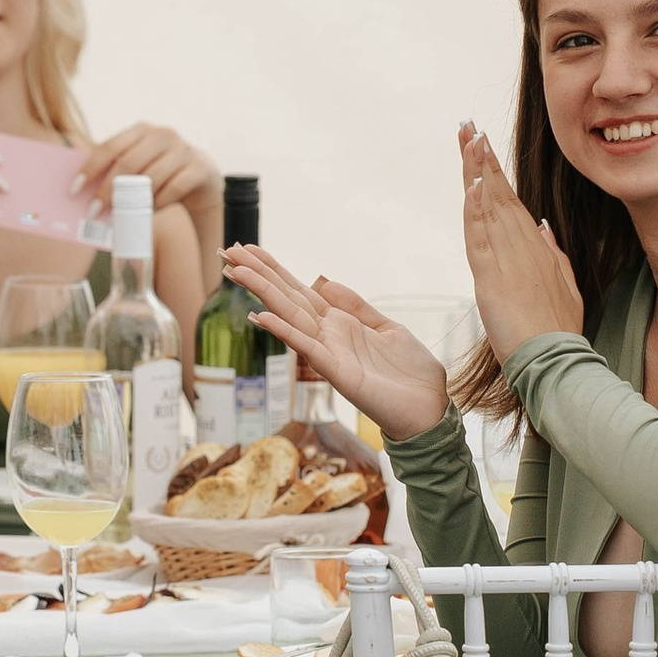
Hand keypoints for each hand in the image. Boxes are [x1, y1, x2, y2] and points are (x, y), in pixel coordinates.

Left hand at [79, 122, 218, 221]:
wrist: (201, 179)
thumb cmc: (160, 175)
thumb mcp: (140, 167)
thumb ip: (117, 172)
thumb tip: (83, 196)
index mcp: (142, 130)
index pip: (110, 146)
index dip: (91, 168)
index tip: (74, 189)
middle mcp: (163, 134)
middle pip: (128, 163)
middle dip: (107, 190)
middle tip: (93, 213)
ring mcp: (183, 149)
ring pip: (151, 177)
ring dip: (132, 201)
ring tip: (117, 218)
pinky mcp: (199, 167)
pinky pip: (173, 188)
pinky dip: (158, 202)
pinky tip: (148, 213)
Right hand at [224, 247, 449, 440]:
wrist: (430, 407)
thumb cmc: (411, 373)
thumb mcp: (387, 327)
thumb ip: (356, 306)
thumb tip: (323, 281)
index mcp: (339, 324)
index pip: (298, 291)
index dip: (274, 270)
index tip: (248, 249)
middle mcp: (327, 336)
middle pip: (286, 298)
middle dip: (257, 275)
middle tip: (227, 251)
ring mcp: (329, 353)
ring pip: (289, 316)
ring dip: (262, 294)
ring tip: (235, 271)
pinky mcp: (337, 372)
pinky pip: (306, 347)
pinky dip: (284, 331)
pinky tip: (261, 316)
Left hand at [459, 122, 581, 359]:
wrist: (556, 361)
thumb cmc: (557, 330)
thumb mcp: (565, 287)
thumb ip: (553, 255)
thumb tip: (545, 226)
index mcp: (536, 249)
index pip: (511, 201)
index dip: (496, 171)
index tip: (483, 143)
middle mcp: (522, 247)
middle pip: (498, 194)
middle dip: (482, 158)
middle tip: (468, 125)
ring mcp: (508, 260)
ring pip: (488, 208)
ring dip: (477, 172)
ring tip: (468, 139)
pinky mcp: (492, 278)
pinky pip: (480, 238)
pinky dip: (476, 210)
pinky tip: (473, 186)